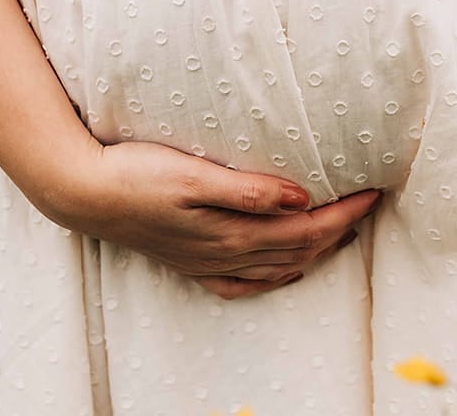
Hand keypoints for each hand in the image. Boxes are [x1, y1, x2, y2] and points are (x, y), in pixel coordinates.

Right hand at [43, 139, 383, 299]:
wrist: (83, 193)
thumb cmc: (136, 174)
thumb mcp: (194, 174)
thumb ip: (248, 190)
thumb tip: (300, 199)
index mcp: (231, 233)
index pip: (305, 229)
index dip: (344, 212)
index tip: (373, 190)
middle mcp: (224, 255)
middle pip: (298, 249)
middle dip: (339, 228)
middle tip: (368, 204)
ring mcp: (207, 263)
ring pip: (275, 267)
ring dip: (314, 252)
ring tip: (340, 232)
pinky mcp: (190, 262)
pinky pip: (243, 282)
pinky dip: (272, 275)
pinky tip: (281, 268)